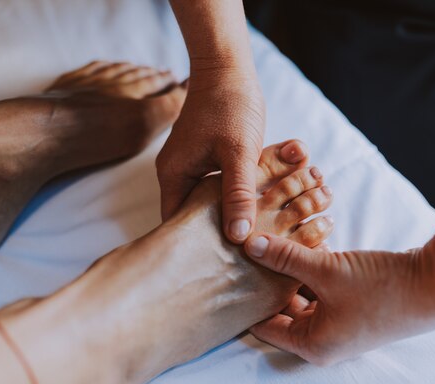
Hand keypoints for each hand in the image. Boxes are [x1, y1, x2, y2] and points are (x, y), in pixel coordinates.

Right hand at [157, 69, 270, 242]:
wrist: (228, 69)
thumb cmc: (230, 105)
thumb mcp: (239, 151)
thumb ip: (238, 194)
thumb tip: (239, 237)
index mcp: (174, 175)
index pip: (176, 225)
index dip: (196, 247)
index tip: (222, 265)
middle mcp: (179, 175)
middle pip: (193, 218)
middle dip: (218, 234)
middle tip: (243, 257)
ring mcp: (194, 168)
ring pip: (210, 204)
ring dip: (232, 214)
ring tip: (255, 237)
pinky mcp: (210, 161)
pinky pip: (222, 188)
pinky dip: (239, 197)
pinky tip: (259, 208)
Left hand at [244, 233, 434, 364]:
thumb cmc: (381, 288)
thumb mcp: (326, 269)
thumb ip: (285, 257)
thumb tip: (249, 244)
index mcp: (313, 345)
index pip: (265, 327)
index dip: (247, 302)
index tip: (230, 277)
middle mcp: (325, 341)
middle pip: (283, 312)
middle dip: (268, 284)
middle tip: (247, 258)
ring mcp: (340, 325)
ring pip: (303, 298)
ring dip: (291, 275)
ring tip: (270, 248)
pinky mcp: (353, 307)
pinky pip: (321, 291)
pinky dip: (311, 273)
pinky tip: (303, 247)